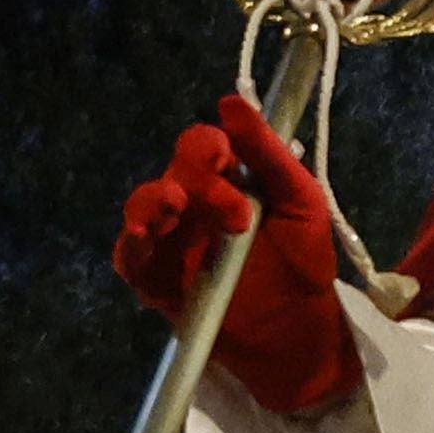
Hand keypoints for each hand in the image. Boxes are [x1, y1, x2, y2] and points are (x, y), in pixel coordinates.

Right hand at [110, 94, 357, 415]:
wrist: (300, 331)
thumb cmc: (304, 262)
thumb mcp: (301, 201)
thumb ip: (269, 153)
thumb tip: (232, 101)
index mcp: (228, 179)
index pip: (202, 146)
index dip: (208, 147)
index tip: (225, 160)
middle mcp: (193, 204)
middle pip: (173, 172)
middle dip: (198, 184)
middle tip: (236, 218)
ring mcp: (171, 242)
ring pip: (143, 207)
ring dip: (153, 203)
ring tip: (174, 210)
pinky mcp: (156, 281)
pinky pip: (130, 259)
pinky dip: (132, 247)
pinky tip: (144, 240)